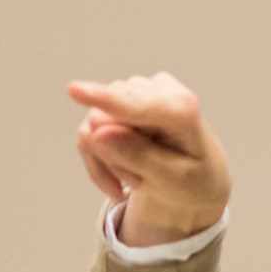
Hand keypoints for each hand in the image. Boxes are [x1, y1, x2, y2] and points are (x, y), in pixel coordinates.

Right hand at [69, 74, 231, 245]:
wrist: (196, 175)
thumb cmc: (193, 177)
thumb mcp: (175, 180)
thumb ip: (139, 157)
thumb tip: (98, 135)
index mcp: (181, 107)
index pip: (136, 104)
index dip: (104, 99)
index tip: (73, 90)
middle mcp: (155, 89)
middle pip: (105, 121)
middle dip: (114, 160)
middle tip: (140, 182)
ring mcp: (133, 92)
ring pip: (92, 129)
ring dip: (108, 163)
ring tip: (138, 178)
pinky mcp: (115, 102)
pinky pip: (87, 134)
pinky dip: (99, 162)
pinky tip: (122, 175)